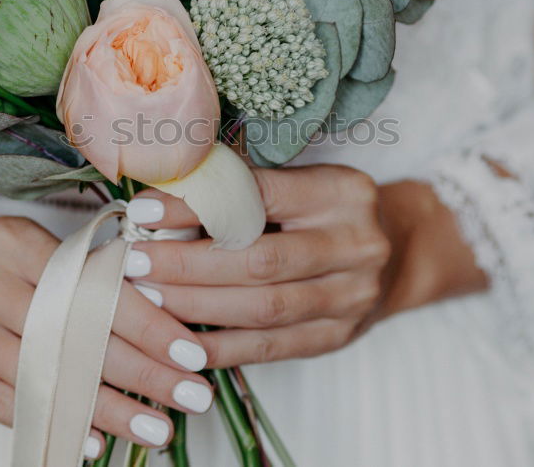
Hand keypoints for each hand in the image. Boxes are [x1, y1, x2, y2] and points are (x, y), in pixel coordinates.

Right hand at [0, 187, 212, 457]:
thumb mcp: (36, 242)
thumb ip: (86, 274)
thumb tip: (160, 319)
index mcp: (13, 242)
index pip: (94, 290)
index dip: (149, 326)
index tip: (191, 355)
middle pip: (73, 337)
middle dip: (142, 373)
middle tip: (189, 399)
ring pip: (43, 377)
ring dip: (107, 409)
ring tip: (155, 429)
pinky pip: (1, 404)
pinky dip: (51, 422)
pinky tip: (93, 439)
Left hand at [123, 168, 486, 367]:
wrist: (399, 253)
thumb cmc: (330, 211)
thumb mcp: (303, 184)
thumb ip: (246, 191)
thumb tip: (161, 199)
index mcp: (341, 192)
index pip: (258, 196)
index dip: (195, 206)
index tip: (142, 211)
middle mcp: (354, 244)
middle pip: (258, 260)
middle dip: (186, 265)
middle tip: (134, 264)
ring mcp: (352, 296)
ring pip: (263, 308)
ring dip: (196, 307)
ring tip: (147, 300)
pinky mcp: (339, 336)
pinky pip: (272, 347)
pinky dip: (222, 347)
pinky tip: (180, 343)